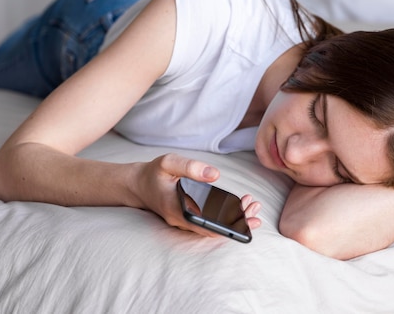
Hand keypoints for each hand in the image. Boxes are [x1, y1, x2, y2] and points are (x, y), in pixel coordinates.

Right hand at [132, 153, 261, 236]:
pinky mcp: (188, 219)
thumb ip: (190, 166)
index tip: (246, 215)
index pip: (206, 224)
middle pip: (213, 229)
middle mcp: (182, 221)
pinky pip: (209, 223)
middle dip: (237, 222)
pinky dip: (225, 218)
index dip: (227, 223)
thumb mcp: (169, 163)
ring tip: (253, 209)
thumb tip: (214, 174)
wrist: (138, 184)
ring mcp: (185, 222)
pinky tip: (241, 210)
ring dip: (234, 220)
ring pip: (212, 228)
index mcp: (177, 210)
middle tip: (256, 210)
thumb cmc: (154, 173)